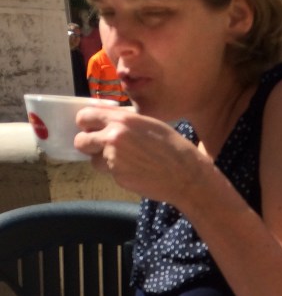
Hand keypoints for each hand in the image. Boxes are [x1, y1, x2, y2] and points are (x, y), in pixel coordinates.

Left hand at [74, 106, 210, 203]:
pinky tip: (138, 171)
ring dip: (104, 161)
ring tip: (127, 161)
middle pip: (81, 141)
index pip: (84, 117)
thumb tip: (103, 117)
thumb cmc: (172, 146)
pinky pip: (111, 173)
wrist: (186, 174)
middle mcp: (113, 139)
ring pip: (94, 160)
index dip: (86, 123)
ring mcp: (114, 161)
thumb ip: (123, 119)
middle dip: (88, 144)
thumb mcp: (148, 123)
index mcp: (121, 121)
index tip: (91, 127)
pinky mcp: (119, 178)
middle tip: (100, 146)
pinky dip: (120, 173)